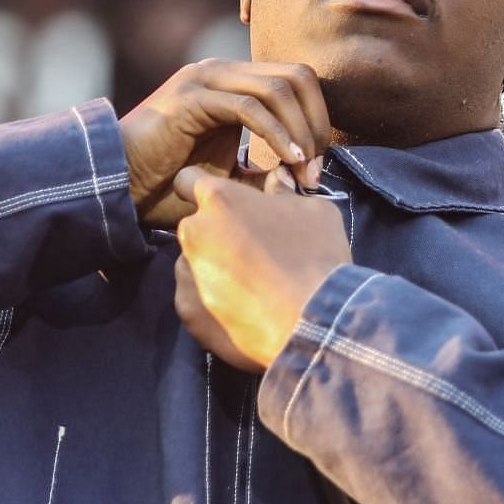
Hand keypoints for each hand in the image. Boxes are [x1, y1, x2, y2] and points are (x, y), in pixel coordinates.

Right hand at [120, 60, 331, 228]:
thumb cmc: (165, 185)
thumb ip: (263, 174)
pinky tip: (287, 162)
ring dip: (301, 132)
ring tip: (303, 171)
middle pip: (297, 76)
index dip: (318, 122)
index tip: (315, 171)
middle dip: (317, 123)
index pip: (297, 82)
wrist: (116, 185)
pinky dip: (276, 134)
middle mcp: (220, 72)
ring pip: (279, 87)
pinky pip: (249, 107)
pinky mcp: (192, 97)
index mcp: (231, 83)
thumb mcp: (227, 179)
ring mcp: (205, 79)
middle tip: (314, 171)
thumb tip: (301, 179)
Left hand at [172, 166, 351, 371]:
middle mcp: (193, 231)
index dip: (204, 192)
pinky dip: (211, 303)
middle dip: (217, 235)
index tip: (221, 206)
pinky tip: (242, 311)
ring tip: (249, 288)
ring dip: (213, 269)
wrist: (313, 322)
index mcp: (219, 198)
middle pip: (197, 227)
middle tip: (252, 253)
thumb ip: (284, 194)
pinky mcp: (187, 311)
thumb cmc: (317, 256)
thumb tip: (275, 185)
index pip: (188, 181)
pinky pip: (194, 299)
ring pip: (193, 264)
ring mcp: (186, 273)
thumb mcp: (314, 210)